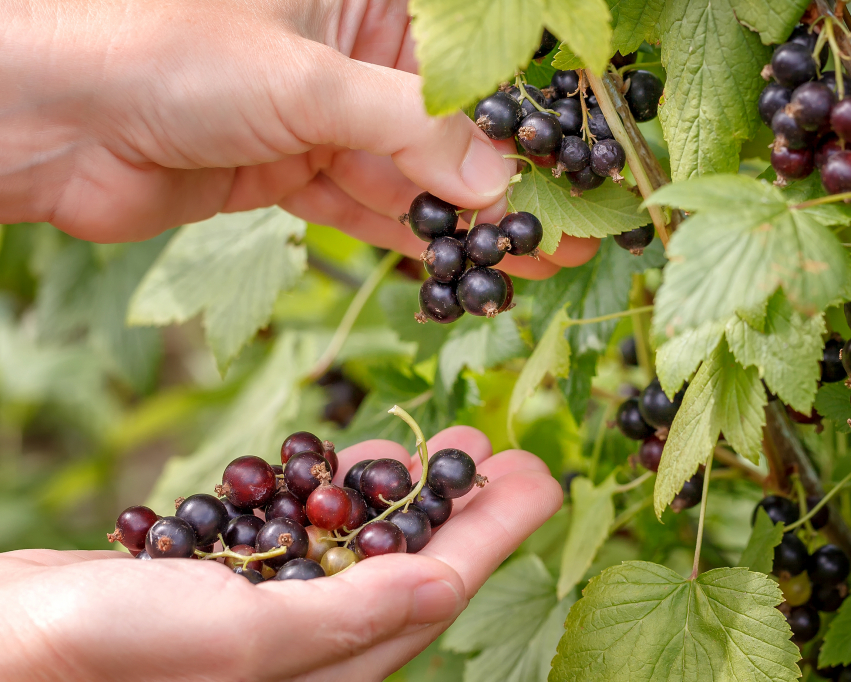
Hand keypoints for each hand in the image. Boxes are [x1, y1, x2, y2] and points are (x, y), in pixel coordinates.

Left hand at [0, 0, 597, 278]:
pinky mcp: (298, 178)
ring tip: (548, 257)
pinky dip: (423, 244)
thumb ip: (414, 131)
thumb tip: (506, 185)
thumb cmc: (174, 58)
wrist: (55, 124)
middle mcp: (353, 57)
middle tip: (583, 221)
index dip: (533, 102)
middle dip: (517, 176)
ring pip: (422, 177)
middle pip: (456, 122)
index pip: (473, 46)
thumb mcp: (311, 80)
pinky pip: (377, 214)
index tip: (587, 151)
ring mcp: (327, 120)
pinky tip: (472, 270)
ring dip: (480, 221)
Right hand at [0, 428, 562, 680]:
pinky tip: (357, 466)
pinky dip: (342, 497)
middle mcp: (316, 647)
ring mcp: (276, 613)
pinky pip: (311, 536)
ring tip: (451, 445)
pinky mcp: (235, 583)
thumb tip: (446, 582)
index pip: (440, 589)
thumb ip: (348, 617)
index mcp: (333, 669)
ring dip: (409, 495)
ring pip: (367, 546)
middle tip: (501, 449)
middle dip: (463, 507)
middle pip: (414, 564)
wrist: (10, 642)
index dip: (498, 531)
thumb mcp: (242, 636)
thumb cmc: (116, 652)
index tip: (542, 474)